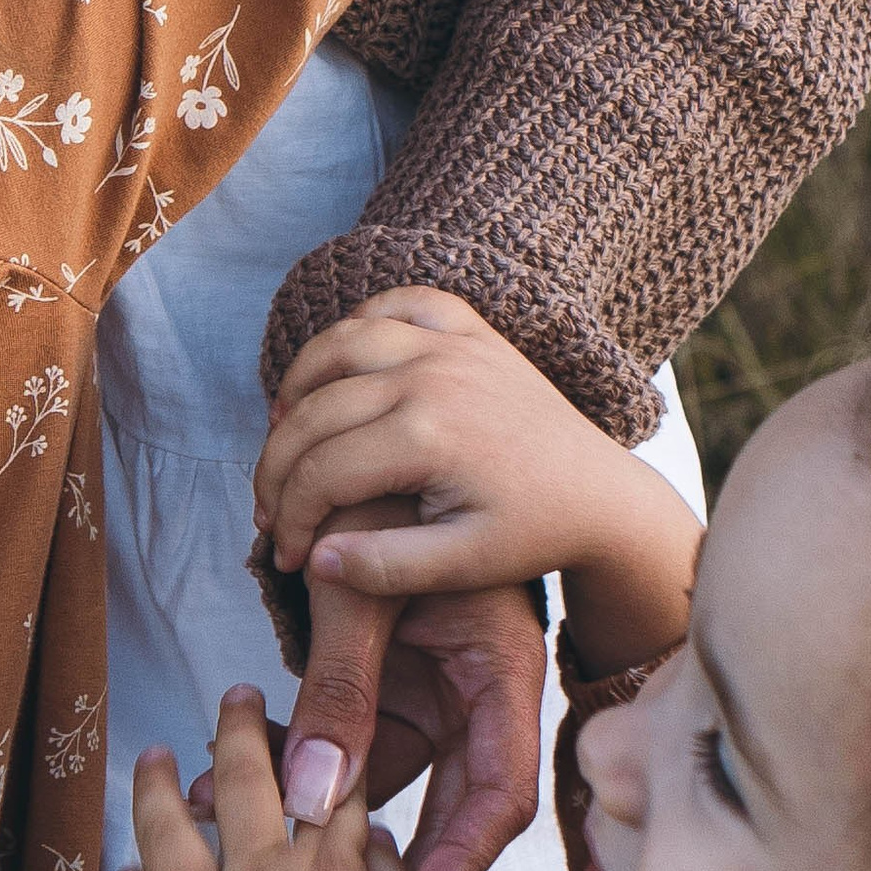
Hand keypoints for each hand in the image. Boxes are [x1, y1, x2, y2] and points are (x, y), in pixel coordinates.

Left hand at [108, 686, 412, 870]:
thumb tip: (374, 842)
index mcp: (330, 869)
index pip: (333, 790)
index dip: (331, 753)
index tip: (324, 729)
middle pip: (249, 778)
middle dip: (242, 728)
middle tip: (236, 696)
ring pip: (170, 828)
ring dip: (158, 787)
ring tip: (155, 757)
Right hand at [259, 290, 701, 668]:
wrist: (602, 495)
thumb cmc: (534, 534)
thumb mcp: (463, 566)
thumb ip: (385, 567)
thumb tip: (314, 560)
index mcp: (430, 435)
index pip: (322, 470)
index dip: (289, 517)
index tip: (286, 555)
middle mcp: (434, 374)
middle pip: (315, 408)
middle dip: (277, 464)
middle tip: (268, 507)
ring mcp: (452, 342)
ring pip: (340, 342)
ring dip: (299, 386)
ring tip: (286, 436)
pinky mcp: (470, 329)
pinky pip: (397, 303)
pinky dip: (357, 325)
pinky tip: (339, 371)